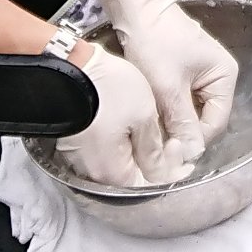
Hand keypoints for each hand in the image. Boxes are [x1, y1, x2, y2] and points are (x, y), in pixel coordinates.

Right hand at [58, 43, 191, 187]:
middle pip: (132, 178)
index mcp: (112, 172)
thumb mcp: (142, 116)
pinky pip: (102, 153)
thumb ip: (153, 151)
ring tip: (150, 130)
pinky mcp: (74, 143)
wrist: (70, 66)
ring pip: (118, 164)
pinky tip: (129, 126)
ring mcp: (79, 159)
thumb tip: (165, 173)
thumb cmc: (106, 88)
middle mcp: (92, 173)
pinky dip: (119, 144)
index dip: (170, 171)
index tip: (182, 153)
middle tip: (170, 140)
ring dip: (137, 152)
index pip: (148, 186)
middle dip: (155, 161)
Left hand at [92, 0, 237, 163]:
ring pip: (190, 112)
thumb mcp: (168, 87)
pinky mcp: (184, 74)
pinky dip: (166, 110)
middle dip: (181, 131)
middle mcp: (218, 77)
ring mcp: (201, 76)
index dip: (193, 140)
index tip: (168, 152)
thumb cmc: (156, 41)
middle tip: (155, 142)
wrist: (137, 9)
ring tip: (150, 126)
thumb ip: (182, 122)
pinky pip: (180, 102)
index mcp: (224, 76)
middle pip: (204, 119)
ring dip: (172, 121)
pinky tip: (150, 113)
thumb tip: (191, 155)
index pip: (215, 123)